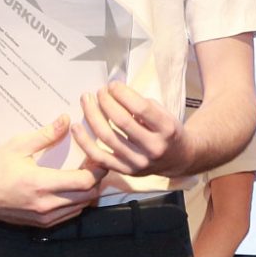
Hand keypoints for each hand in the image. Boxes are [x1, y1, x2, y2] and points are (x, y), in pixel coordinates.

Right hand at [0, 116, 100, 225]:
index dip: (97, 169)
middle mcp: (46, 205)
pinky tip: (70, 186)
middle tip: (92, 162)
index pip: (84, 182)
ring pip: (82, 207)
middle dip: (96, 179)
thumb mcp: (18, 145)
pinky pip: (70, 215)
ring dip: (87, 191)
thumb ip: (46, 135)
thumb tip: (66, 119)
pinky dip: (77, 201)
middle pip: (89, 196)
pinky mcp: (42, 225)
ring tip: (82, 173)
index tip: (96, 155)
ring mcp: (45, 218)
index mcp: (41, 184)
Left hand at [72, 82, 187, 177]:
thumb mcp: (162, 113)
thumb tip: (112, 91)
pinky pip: (99, 157)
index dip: (122, 94)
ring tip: (86, 102)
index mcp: (166, 128)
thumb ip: (140, 104)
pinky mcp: (126, 171)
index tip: (112, 85)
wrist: (178, 159)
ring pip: (108, 137)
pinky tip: (77, 127)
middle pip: (121, 121)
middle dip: (105, 102)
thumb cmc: (167, 130)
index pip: (140, 108)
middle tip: (98, 91)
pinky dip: (85, 142)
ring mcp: (138, 162)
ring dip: (93, 116)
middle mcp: (153, 147)